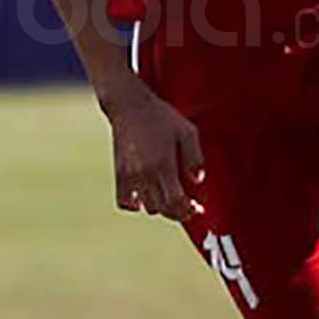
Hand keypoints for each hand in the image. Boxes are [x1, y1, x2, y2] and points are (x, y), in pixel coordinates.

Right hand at [106, 81, 204, 219]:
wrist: (129, 105)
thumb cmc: (161, 116)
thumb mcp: (187, 131)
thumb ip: (195, 158)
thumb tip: (198, 181)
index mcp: (163, 165)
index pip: (176, 202)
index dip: (188, 210)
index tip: (197, 208)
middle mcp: (145, 174)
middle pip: (163, 209)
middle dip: (178, 212)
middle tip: (188, 207)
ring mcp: (130, 176)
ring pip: (147, 208)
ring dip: (161, 207)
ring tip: (169, 198)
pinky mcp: (120, 173)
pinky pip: (124, 202)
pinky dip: (136, 205)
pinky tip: (146, 198)